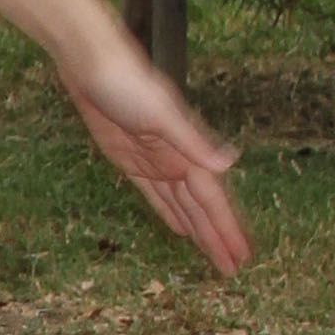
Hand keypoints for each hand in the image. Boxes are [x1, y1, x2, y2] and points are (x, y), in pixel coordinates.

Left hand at [57, 34, 250, 276]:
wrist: (91, 64)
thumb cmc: (127, 84)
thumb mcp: (161, 114)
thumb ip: (194, 141)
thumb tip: (229, 163)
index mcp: (187, 153)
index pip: (212, 201)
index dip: (226, 230)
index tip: (242, 257)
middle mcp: (176, 160)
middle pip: (201, 208)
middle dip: (217, 237)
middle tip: (233, 269)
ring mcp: (154, 161)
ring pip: (182, 205)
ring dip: (198, 230)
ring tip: (214, 255)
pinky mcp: (130, 160)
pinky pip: (156, 195)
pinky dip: (170, 213)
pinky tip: (180, 228)